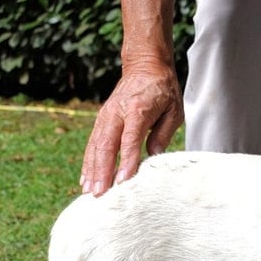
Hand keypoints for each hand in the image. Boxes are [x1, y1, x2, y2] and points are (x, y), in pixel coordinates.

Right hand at [80, 61, 183, 195]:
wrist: (145, 66)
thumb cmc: (163, 90)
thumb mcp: (174, 111)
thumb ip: (163, 134)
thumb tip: (153, 156)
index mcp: (137, 109)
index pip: (130, 139)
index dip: (126, 161)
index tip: (122, 181)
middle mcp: (117, 112)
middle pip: (107, 145)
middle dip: (102, 171)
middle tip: (100, 194)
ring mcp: (106, 115)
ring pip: (96, 146)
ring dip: (92, 170)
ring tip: (89, 192)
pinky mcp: (102, 119)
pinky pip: (93, 143)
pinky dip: (88, 162)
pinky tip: (86, 179)